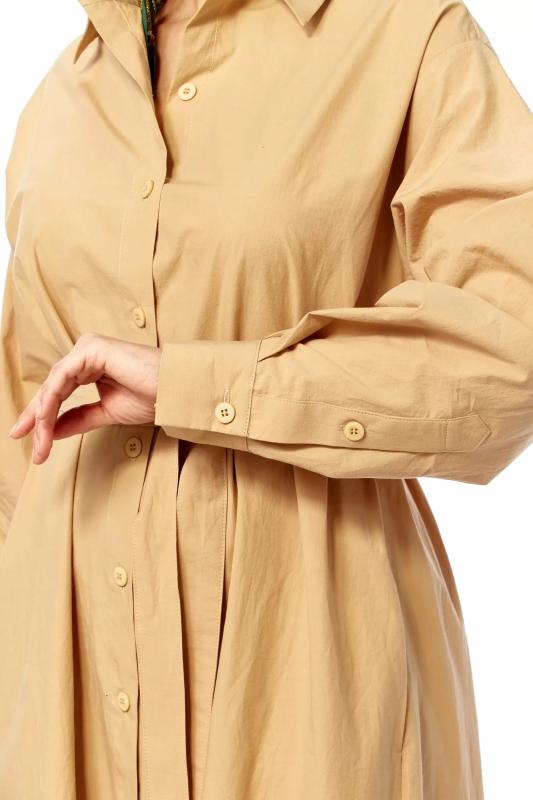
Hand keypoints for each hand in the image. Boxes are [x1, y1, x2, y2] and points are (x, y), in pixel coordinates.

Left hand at [8, 332, 161, 464]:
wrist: (174, 391)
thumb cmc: (151, 396)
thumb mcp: (106, 412)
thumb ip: (79, 418)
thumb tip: (51, 431)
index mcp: (90, 364)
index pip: (58, 391)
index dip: (42, 417)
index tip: (33, 444)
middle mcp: (86, 352)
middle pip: (51, 388)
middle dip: (37, 420)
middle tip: (33, 449)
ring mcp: (88, 348)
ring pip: (53, 385)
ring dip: (42, 416)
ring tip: (40, 443)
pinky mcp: (91, 349)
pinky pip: (61, 378)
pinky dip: (51, 402)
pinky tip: (46, 421)